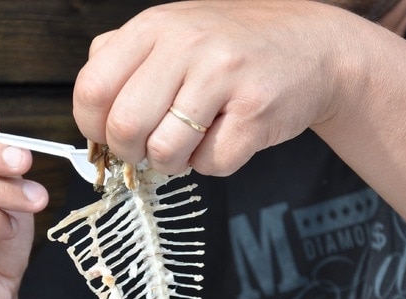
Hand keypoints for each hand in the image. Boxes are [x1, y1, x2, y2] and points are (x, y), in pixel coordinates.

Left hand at [73, 0, 363, 176]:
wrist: (313, 48)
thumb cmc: (234, 49)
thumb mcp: (174, 33)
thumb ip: (127, 60)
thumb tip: (92, 114)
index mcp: (155, 27)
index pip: (91, 88)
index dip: (93, 126)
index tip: (110, 135)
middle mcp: (186, 45)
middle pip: (124, 128)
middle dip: (132, 153)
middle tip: (151, 147)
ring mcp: (223, 77)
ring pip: (166, 153)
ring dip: (174, 163)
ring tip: (191, 142)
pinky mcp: (255, 111)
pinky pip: (212, 164)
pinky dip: (213, 163)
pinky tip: (226, 137)